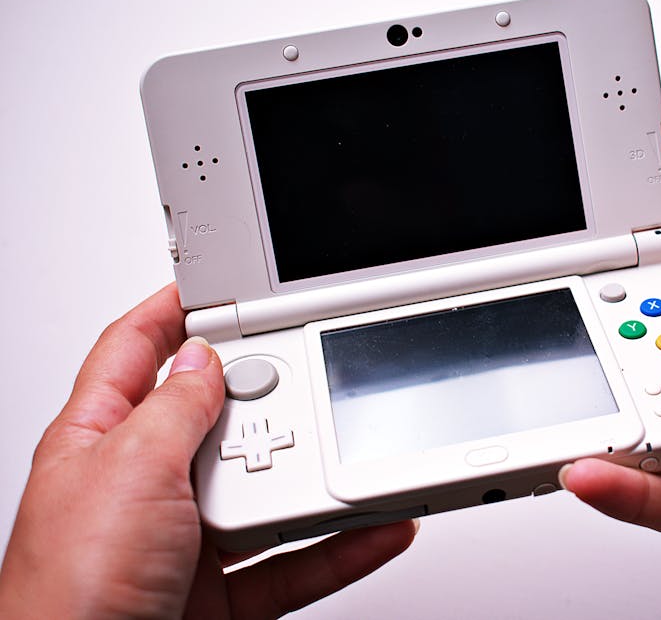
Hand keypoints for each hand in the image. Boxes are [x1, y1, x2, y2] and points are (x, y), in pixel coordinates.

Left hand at [0, 284, 416, 618]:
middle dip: (264, 400)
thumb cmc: (69, 597)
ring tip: (354, 456)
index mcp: (99, 441)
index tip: (217, 288)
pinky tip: (375, 528)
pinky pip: (294, 558)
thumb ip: (174, 409)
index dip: (172, 313)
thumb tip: (206, 362)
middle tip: (306, 380)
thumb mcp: (127, 471)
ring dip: (315, 479)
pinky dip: (340, 546)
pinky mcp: (222, 589)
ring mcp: (185, 538)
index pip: (134, 352)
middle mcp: (142, 486)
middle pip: (217, 419)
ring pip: (266, 492)